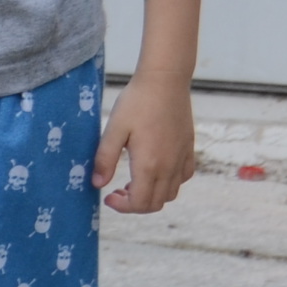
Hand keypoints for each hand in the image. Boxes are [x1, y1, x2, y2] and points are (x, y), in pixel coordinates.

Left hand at [92, 74, 196, 214]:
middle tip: (118, 191)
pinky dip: (170, 183)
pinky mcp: (188, 148)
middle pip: (155, 204)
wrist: (165, 80)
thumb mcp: (114, 129)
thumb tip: (97, 184)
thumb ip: (105, 159)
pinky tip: (157, 170)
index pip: (139, 204)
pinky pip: (183, 177)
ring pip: (171, 194)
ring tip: (135, 182)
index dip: (122, 207)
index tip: (108, 196)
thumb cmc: (137, 102)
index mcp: (149, 165)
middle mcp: (169, 167)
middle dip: (135, 205)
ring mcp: (181, 158)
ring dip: (152, 196)